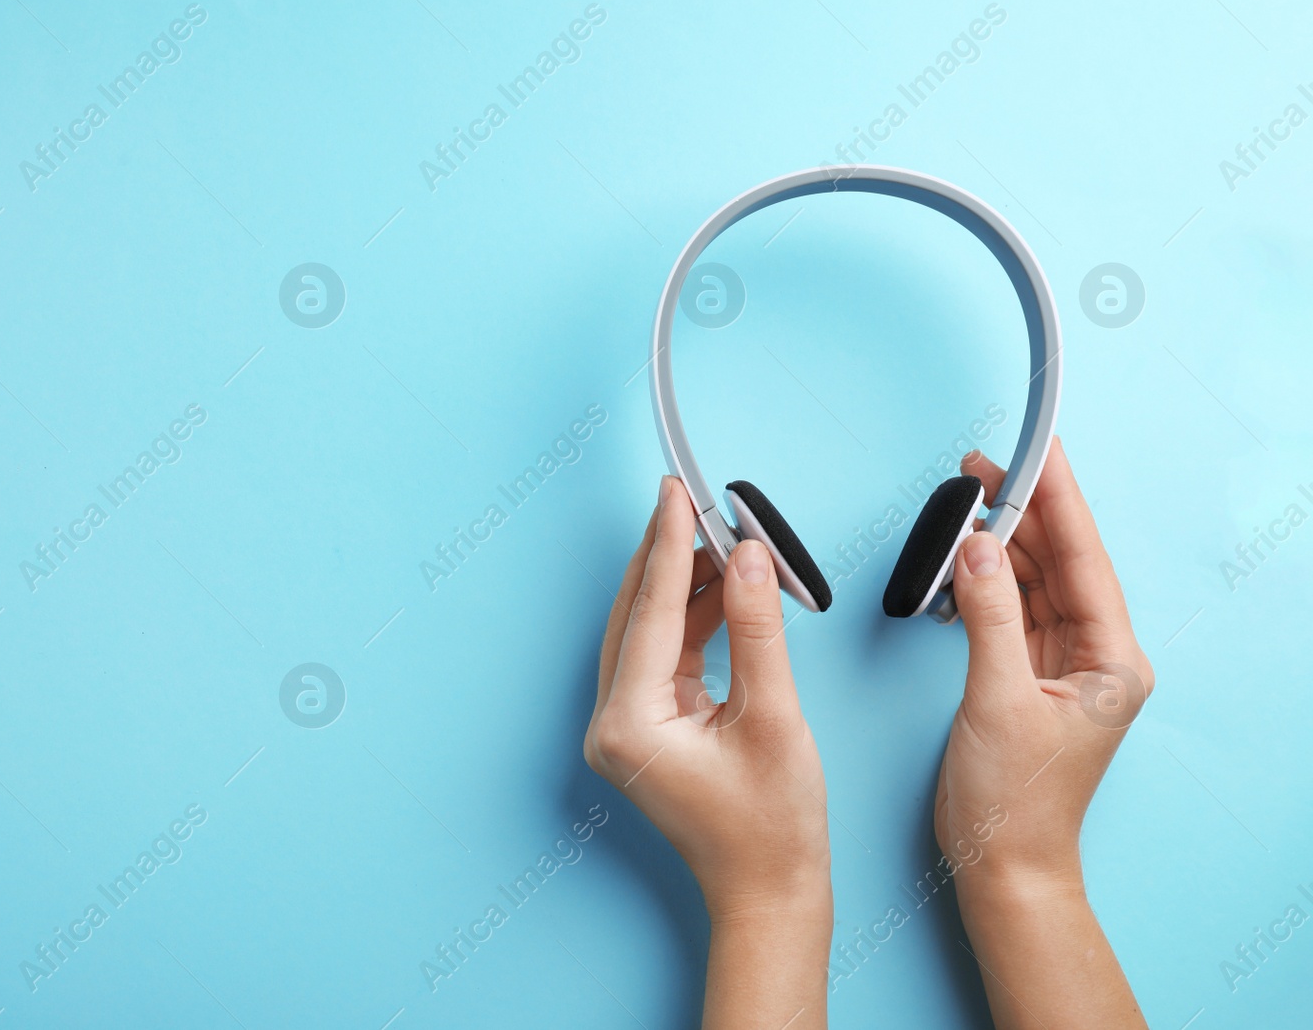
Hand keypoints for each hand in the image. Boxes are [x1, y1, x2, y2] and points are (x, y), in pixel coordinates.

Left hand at [584, 476, 830, 1028]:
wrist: (770, 894)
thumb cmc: (773, 827)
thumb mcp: (774, 718)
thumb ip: (757, 631)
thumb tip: (749, 559)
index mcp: (630, 724)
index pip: (650, 613)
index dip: (670, 546)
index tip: (678, 493)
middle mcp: (612, 724)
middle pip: (635, 615)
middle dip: (668, 555)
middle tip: (694, 500)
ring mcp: (625, 727)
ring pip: (647, 631)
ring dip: (684, 584)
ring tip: (723, 537)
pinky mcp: (646, 728)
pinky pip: (664, 655)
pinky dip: (693, 619)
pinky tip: (726, 587)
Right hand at [937, 438, 1151, 1028]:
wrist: (1003, 865)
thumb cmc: (1012, 800)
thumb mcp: (996, 700)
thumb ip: (988, 616)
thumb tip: (976, 547)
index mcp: (1112, 661)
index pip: (1083, 559)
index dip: (1058, 499)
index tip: (1039, 450)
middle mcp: (1098, 657)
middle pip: (1060, 563)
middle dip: (1023, 512)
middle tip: (981, 467)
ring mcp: (1065, 667)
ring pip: (1034, 583)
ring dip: (999, 545)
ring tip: (965, 503)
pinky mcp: (1031, 678)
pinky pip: (1012, 611)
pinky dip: (984, 584)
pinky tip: (961, 563)